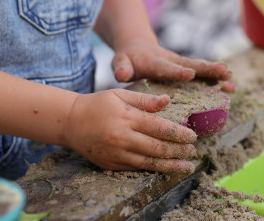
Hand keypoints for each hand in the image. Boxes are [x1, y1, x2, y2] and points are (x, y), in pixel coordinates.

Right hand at [63, 89, 197, 172]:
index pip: (160, 128)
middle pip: (158, 148)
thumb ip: (144, 99)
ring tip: (186, 166)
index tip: (193, 136)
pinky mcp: (111, 164)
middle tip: (192, 151)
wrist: (70, 122)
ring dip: (171, 165)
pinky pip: (136, 168)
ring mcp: (116, 153)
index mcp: (127, 117)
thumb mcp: (119, 94)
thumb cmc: (97, 104)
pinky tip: (164, 169)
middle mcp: (123, 137)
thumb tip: (168, 101)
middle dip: (179, 151)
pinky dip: (153, 169)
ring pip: (150, 163)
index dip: (180, 134)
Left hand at [112, 38, 234, 91]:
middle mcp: (170, 61)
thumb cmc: (128, 58)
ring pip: (199, 68)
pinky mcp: (184, 68)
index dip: (177, 71)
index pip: (166, 67)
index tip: (190, 74)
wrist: (137, 46)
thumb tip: (121, 74)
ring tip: (231, 80)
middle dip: (206, 69)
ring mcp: (179, 64)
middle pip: (190, 64)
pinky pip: (200, 73)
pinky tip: (229, 86)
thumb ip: (121, 68)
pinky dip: (214, 79)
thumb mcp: (120, 62)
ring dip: (215, 74)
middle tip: (224, 72)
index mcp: (154, 62)